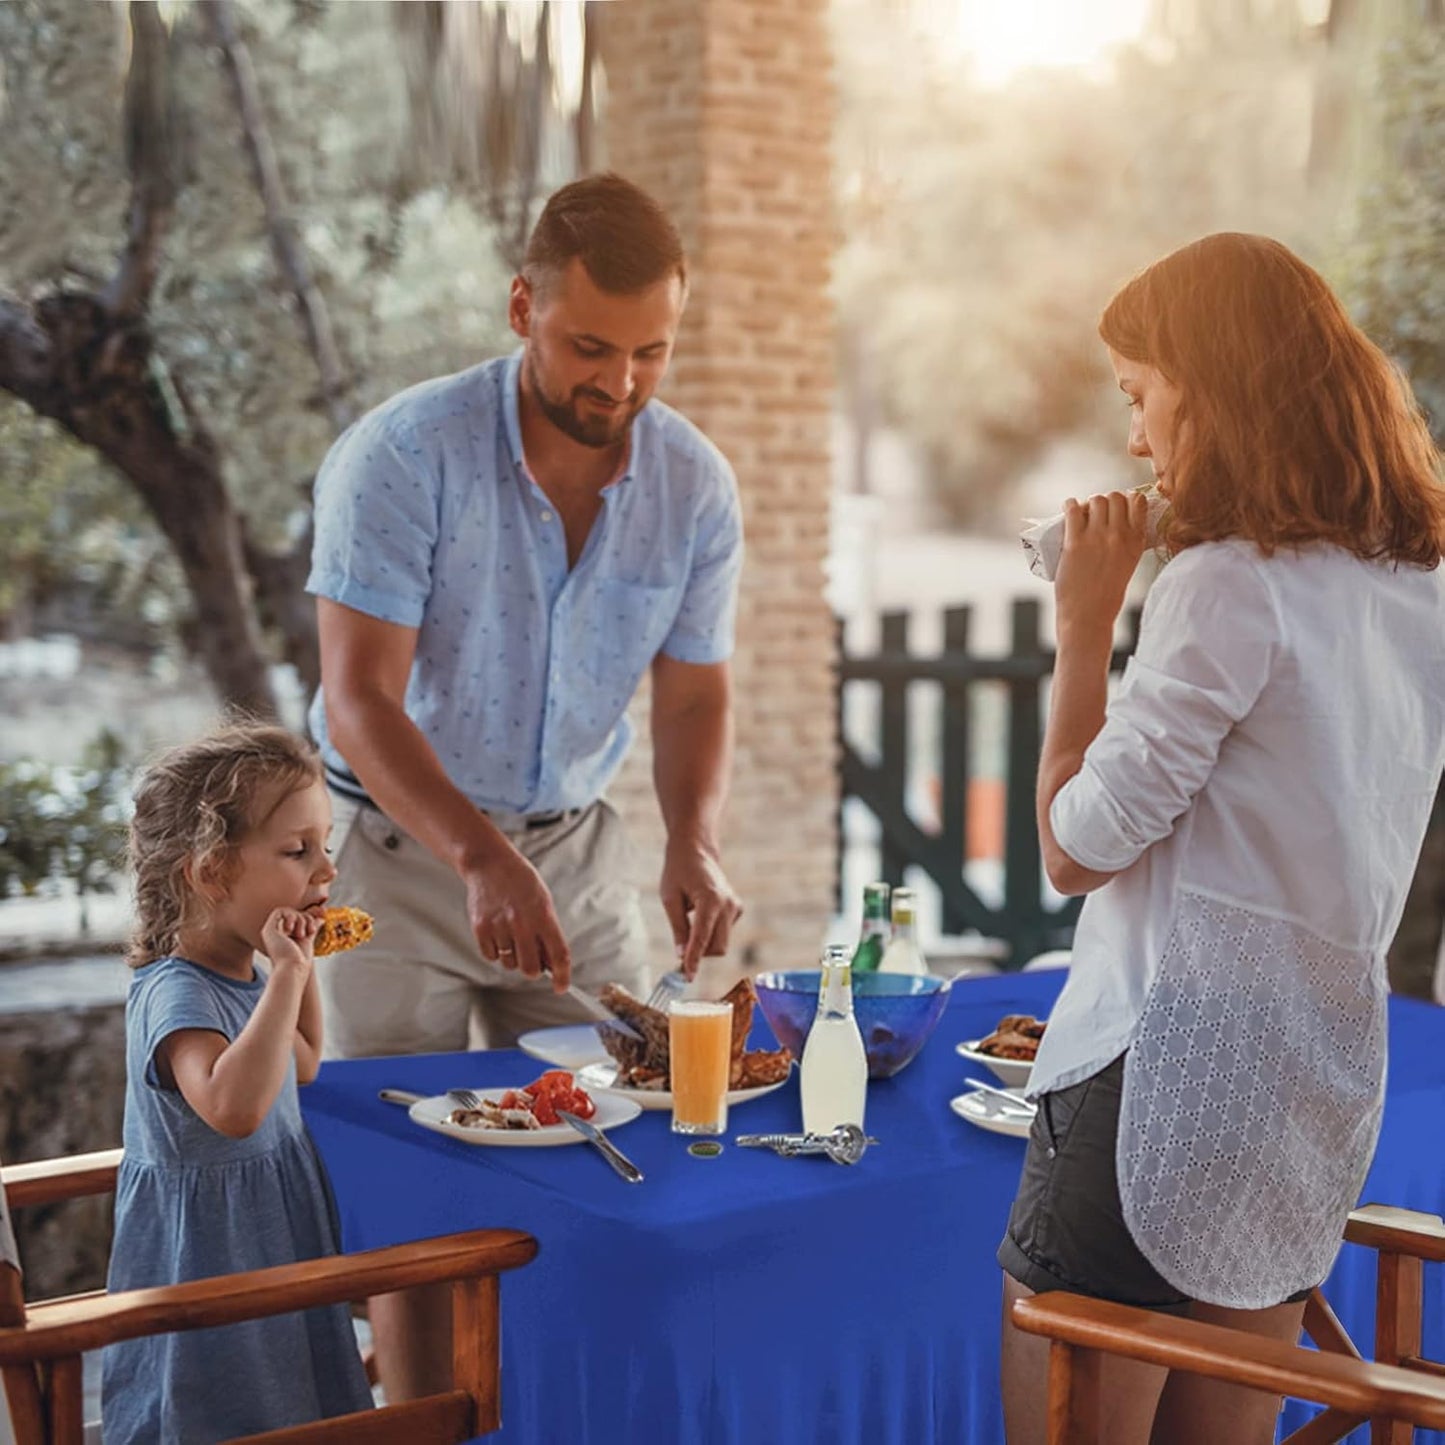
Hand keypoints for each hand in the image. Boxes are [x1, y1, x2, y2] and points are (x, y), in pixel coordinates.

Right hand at [261, 907, 319, 979]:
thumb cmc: (300, 961)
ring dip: (300, 919)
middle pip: (293, 913)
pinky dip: (291, 916)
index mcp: (283, 937)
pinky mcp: (268, 929)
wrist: (292, 969)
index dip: (307, 919)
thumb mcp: (308, 940)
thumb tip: (321, 918)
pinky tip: (293, 930)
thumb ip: (311, 928)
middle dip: (306, 918)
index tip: (313, 929)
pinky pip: (279, 911)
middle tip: (310, 930)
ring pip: (288, 911)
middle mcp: (275, 934)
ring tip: (302, 934)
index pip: (296, 919)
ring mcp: (271, 932)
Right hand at [462, 840, 572, 990]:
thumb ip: (548, 931)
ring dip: (513, 957)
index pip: (558, 954)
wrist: (489, 864)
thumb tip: (551, 963)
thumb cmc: (520, 881)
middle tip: (532, 958)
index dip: (562, 976)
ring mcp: (500, 926)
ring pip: (510, 964)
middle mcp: (522, 923)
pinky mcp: (481, 929)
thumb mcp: (543, 900)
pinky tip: (498, 933)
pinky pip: (491, 956)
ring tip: (512, 935)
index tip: (561, 986)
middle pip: (531, 969)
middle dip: (534, 969)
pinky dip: (496, 951)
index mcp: (543, 915)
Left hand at [660, 842, 742, 978]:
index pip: (701, 939)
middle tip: (679, 954)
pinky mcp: (737, 909)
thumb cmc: (679, 871)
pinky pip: (724, 933)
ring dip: (704, 945)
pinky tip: (700, 917)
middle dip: (699, 954)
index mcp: (711, 900)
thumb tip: (681, 955)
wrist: (696, 852)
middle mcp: (728, 905)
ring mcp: (735, 907)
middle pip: (717, 947)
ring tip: (687, 927)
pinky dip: (711, 934)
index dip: (693, 960)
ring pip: (721, 943)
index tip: (686, 976)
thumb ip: (678, 928)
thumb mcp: (670, 899)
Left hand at [1054, 490, 1148, 637]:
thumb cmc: (1106, 596)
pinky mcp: (1075, 542)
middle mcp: (1120, 536)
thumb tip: (1114, 525)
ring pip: (1096, 500)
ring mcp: (1097, 537)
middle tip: (1095, 514)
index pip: (1138, 501)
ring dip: (1088, 504)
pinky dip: (1069, 505)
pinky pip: (1073, 509)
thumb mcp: (1128, 565)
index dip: (1126, 499)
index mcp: (1137, 541)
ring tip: (1082, 515)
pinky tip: (1068, 509)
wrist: (1088, 616)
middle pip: (1115, 497)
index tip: (1117, 508)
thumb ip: (1126, 545)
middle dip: (1105, 501)